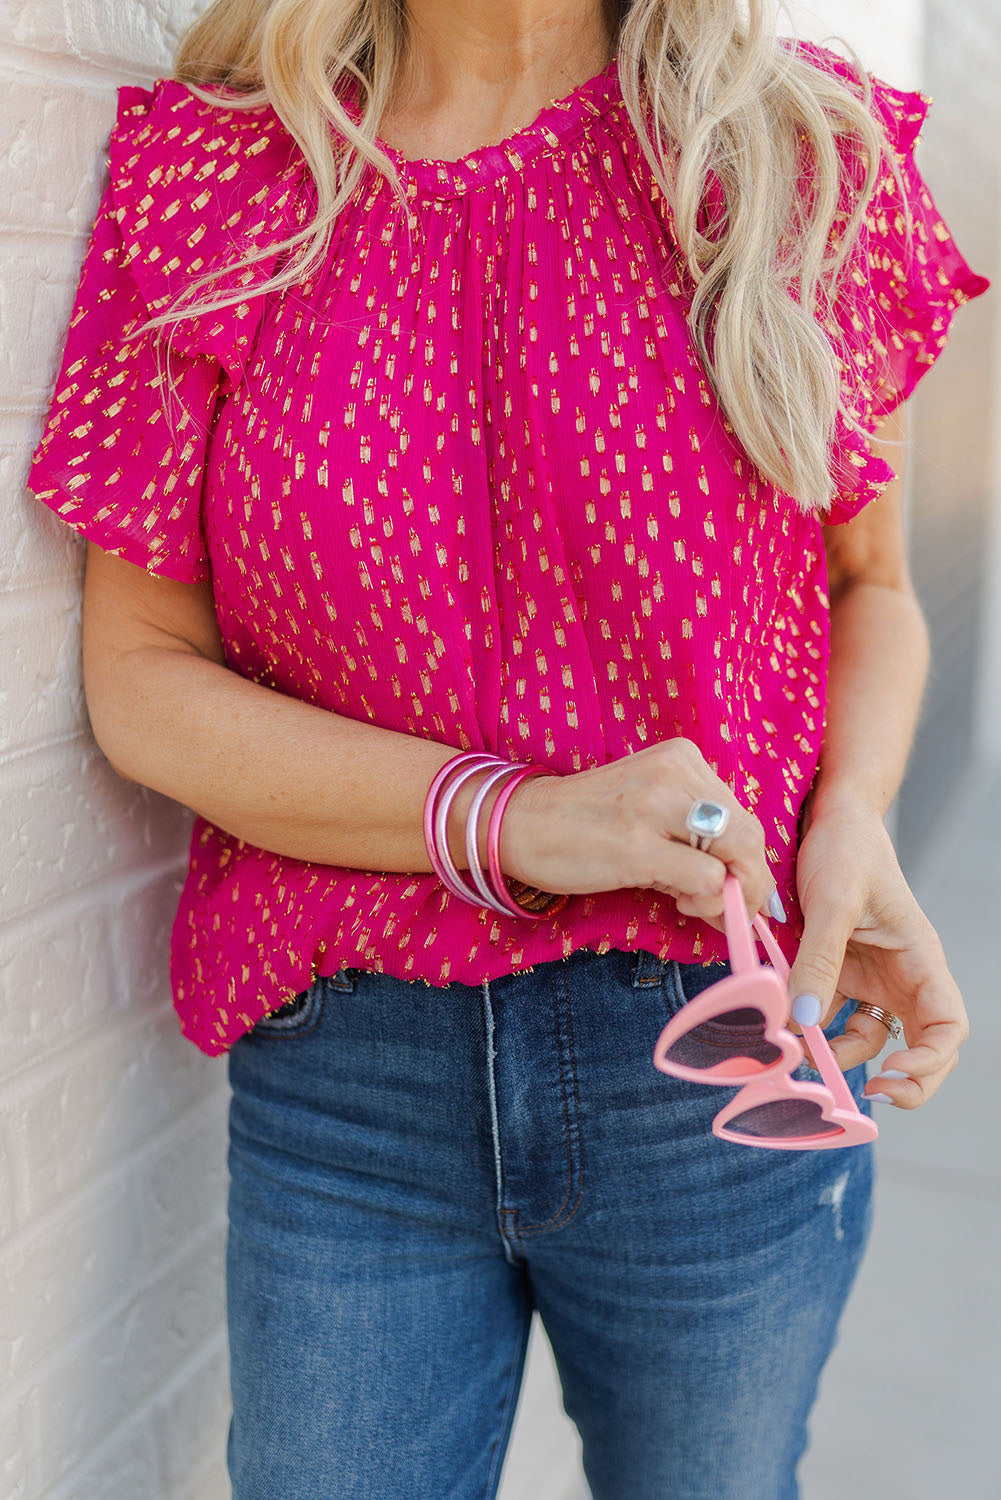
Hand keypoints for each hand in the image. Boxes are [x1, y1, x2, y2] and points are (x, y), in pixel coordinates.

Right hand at [495, 736, 777, 926]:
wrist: (521, 823)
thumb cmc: (587, 823)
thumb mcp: (650, 808)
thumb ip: (695, 832)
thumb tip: (742, 884)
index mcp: (682, 759)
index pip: (743, 814)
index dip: (748, 862)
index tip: (735, 892)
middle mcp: (675, 773)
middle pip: (750, 834)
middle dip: (749, 883)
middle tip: (726, 910)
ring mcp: (656, 807)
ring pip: (739, 853)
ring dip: (730, 893)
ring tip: (694, 903)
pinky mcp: (638, 846)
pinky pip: (707, 878)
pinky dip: (706, 900)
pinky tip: (678, 902)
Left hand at [786, 790, 969, 1109]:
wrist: (827, 820)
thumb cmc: (845, 850)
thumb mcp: (831, 901)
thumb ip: (818, 960)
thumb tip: (802, 1021)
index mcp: (920, 958)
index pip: (948, 1024)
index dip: (931, 1060)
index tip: (895, 1073)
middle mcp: (903, 976)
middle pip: (920, 1045)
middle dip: (902, 1079)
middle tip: (868, 1094)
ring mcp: (872, 978)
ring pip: (869, 1038)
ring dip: (841, 1053)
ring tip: (803, 1053)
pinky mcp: (841, 974)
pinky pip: (833, 1016)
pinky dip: (813, 1028)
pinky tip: (787, 1024)